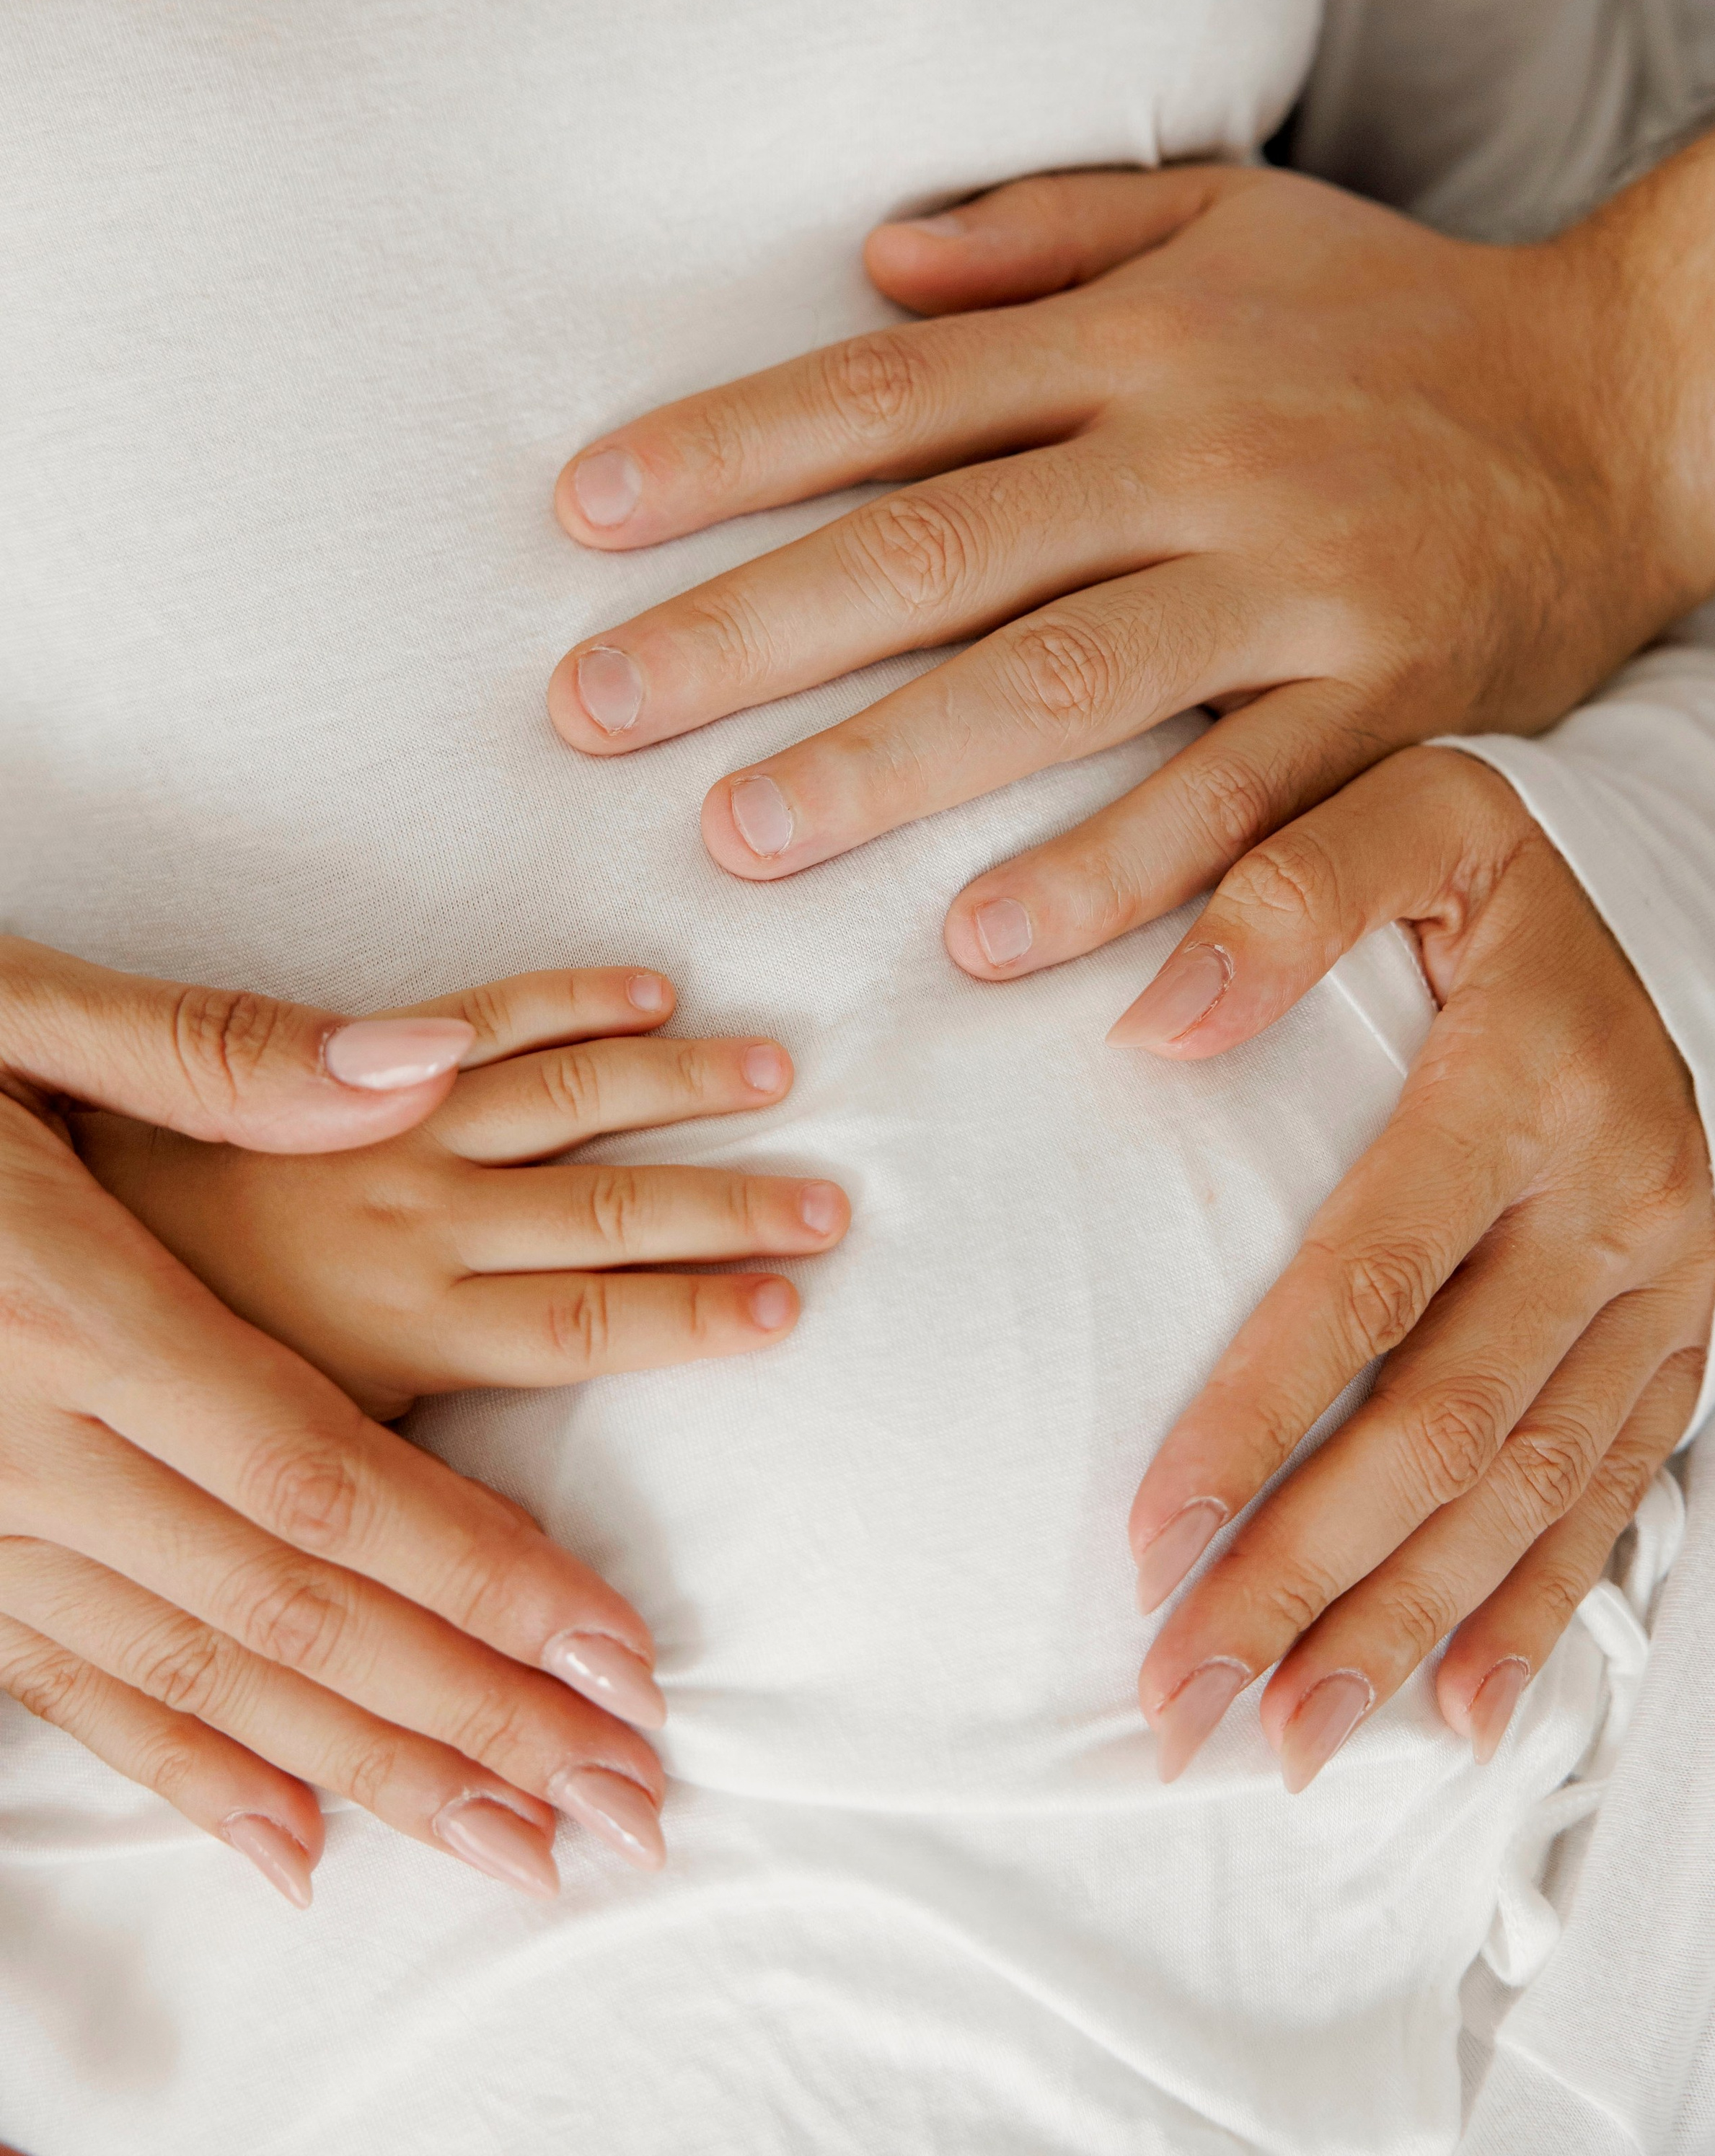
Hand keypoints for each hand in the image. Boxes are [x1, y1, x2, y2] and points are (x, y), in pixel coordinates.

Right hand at [0, 939, 698, 1905]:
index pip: (318, 1475)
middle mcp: (27, 1446)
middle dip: (468, 1714)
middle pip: (286, 1607)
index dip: (476, 1575)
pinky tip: (298, 1850)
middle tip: (620, 1797)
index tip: (613, 1648)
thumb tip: (417, 1065)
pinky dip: (188, 1778)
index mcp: (77, 1310)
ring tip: (518, 1840)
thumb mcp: (14, 1016)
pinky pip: (69, 1691)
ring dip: (369, 1774)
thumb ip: (212, 1056)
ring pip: (197, 1678)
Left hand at [78, 966, 847, 1417]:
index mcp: (390, 1320)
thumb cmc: (110, 1333)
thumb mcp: (228, 1418)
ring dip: (682, 1092)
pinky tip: (647, 988)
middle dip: (730, 1215)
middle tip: (838, 1207)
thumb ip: (354, 1449)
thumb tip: (462, 1522)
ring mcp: (382, 1132)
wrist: (20, 1209)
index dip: (694, 1319)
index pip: (582, 1321)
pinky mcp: (343, 1065)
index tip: (789, 1306)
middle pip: (607, 1214)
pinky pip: (478, 1019)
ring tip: (782, 1077)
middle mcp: (406, 1220)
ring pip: (567, 1103)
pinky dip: (566, 999)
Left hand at [544, 165, 1692, 974]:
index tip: (578, 516)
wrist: (1629, 403)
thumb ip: (1045, 229)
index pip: (889, 393)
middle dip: (746, 633)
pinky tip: (990, 943)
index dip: (725, 451)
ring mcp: (1298, 590)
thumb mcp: (1228, 217)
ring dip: (890, 765)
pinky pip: (1240, 811)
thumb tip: (871, 258)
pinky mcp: (1389, 711)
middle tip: (591, 711)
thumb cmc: (1391, 314)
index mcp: (1139, 339)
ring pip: (1064, 687)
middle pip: (938, 548)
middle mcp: (1204, 454)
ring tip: (740, 835)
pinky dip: (1120, 882)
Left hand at [1110, 751, 1714, 1787]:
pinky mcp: (1687, 1330)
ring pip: (1530, 1486)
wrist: (1696, 885)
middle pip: (1445, 1423)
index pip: (1369, 1280)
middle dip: (1309, 1571)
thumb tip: (1154, 1018)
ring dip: (1407, 1622)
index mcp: (1519, 1086)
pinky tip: (1461, 1710)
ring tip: (1288, 1737)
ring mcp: (1661, 1281)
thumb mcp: (1413, 815)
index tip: (1149, 1534)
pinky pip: (1622, 1490)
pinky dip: (1542, 1609)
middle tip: (1184, 1692)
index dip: (1258, 1414)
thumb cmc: (1508, 861)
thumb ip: (1286, 889)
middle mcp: (1606, 1204)